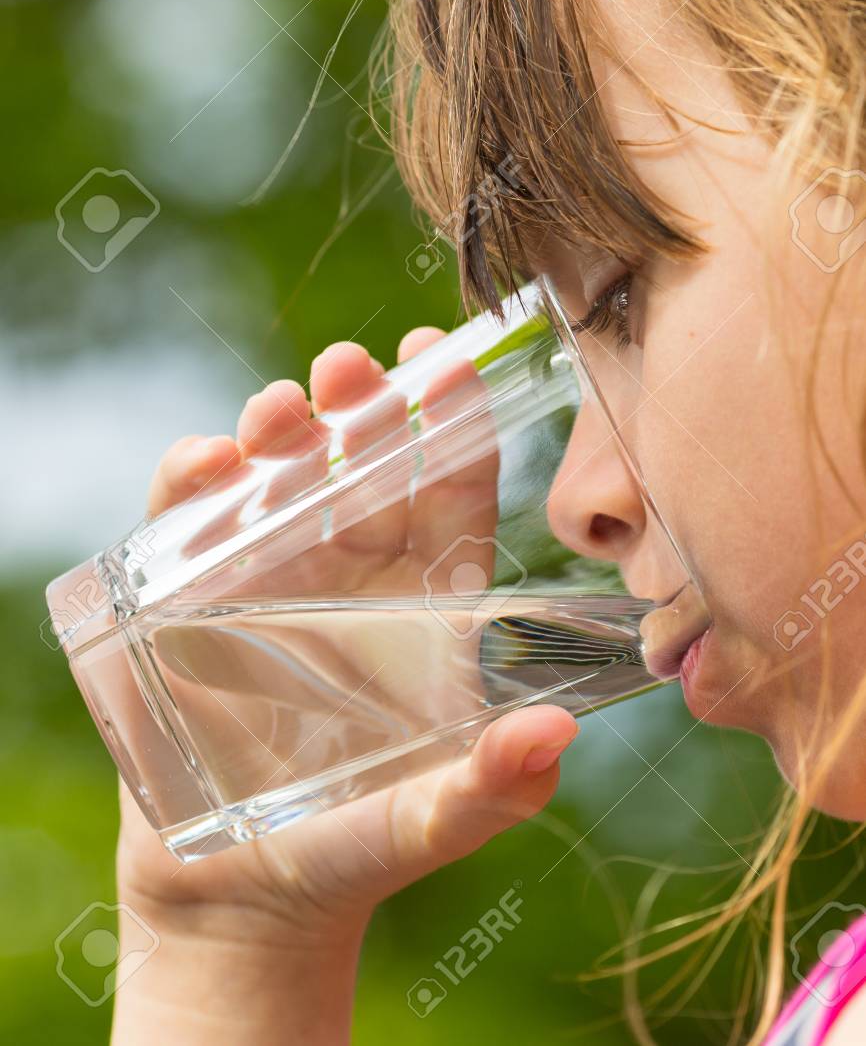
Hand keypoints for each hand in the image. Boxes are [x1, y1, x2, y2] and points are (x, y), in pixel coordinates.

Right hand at [116, 327, 578, 962]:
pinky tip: (204, 468)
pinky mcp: (194, 596)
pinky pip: (193, 518)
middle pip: (365, 463)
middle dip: (361, 405)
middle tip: (350, 367)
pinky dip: (193, 483)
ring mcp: (272, 577)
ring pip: (280, 474)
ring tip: (279, 413)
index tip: (447, 362)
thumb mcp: (428, 821)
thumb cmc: (355, 850)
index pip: (452, 492)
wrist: (241, 896)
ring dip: (279, 432)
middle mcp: (355, 573)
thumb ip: (493, 788)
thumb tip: (558, 736)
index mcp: (427, 602)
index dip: (453, 425)